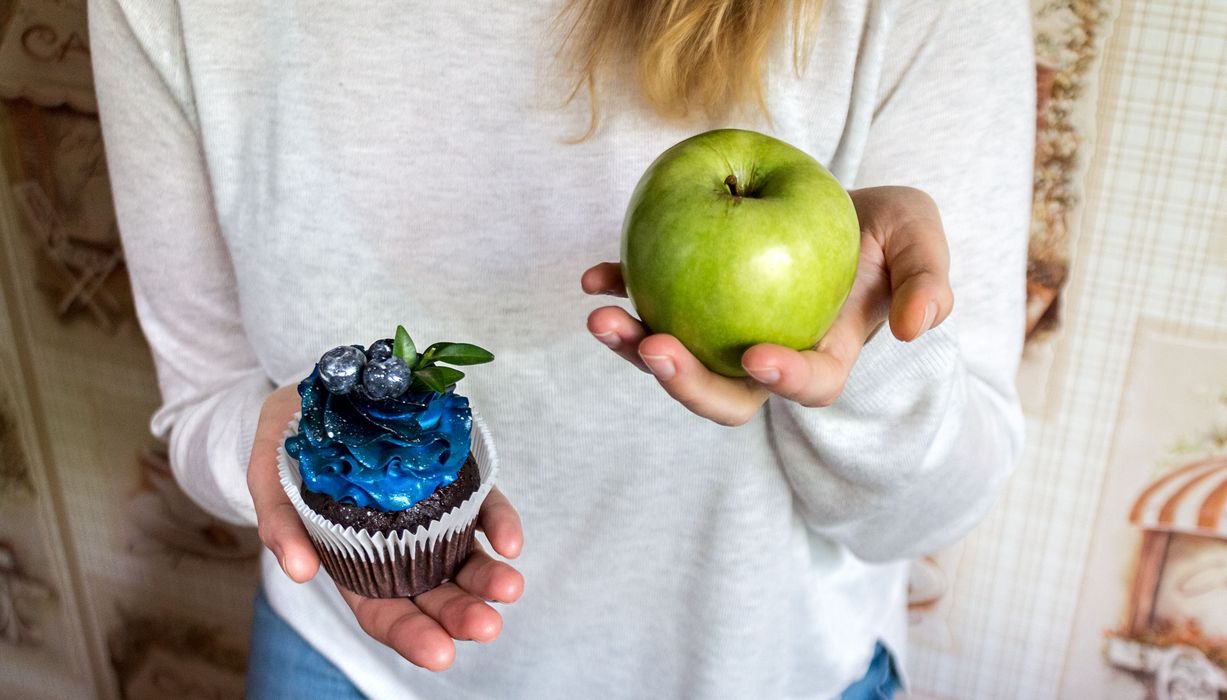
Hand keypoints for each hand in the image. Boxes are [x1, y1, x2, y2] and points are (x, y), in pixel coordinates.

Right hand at [247, 384, 524, 670]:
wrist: (316, 394)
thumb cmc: (289, 446)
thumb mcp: (269, 477)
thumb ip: (279, 523)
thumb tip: (300, 572)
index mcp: (353, 564)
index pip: (384, 613)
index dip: (411, 635)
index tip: (440, 653)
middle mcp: (400, 549)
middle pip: (434, 594)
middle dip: (461, 613)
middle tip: (487, 624)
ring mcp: (432, 516)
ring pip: (466, 558)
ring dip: (489, 577)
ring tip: (510, 587)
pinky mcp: (456, 480)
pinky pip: (483, 508)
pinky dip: (499, 526)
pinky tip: (510, 542)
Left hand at [582, 185, 953, 425]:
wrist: (832, 205)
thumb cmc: (882, 226)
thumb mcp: (919, 235)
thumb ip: (928, 279)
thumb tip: (919, 326)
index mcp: (822, 357)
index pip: (806, 383)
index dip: (784, 379)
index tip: (759, 357)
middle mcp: (764, 356)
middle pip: (723, 393)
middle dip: (684, 384)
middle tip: (653, 349)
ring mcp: (722, 333)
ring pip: (675, 356)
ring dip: (633, 345)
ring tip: (602, 317)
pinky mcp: (689, 297)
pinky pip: (650, 302)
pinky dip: (621, 291)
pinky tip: (593, 277)